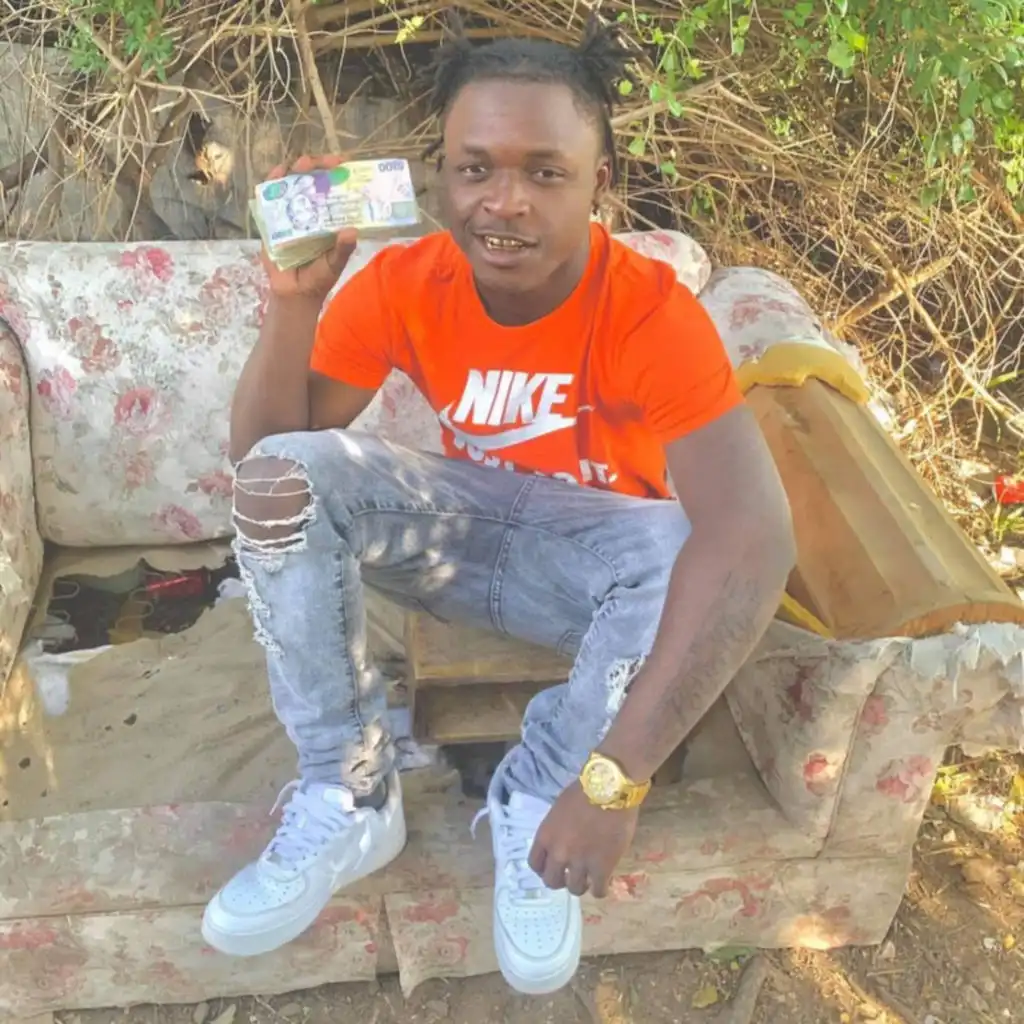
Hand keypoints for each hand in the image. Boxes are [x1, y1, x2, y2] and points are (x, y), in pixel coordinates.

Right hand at [259, 154, 357, 303]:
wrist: (294, 293)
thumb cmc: (318, 277)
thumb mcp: (335, 263)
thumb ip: (343, 249)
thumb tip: (352, 231)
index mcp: (327, 218)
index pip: (332, 189)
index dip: (336, 174)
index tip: (343, 163)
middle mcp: (309, 211)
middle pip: (310, 181)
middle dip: (317, 167)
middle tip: (326, 162)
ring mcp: (289, 213)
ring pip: (290, 185)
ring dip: (294, 171)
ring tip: (302, 165)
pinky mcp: (271, 220)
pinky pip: (269, 199)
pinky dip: (271, 184)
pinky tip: (276, 175)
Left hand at [528, 782, 637, 897]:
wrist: (609, 789)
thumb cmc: (584, 791)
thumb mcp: (560, 809)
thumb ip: (557, 829)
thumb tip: (562, 839)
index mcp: (545, 836)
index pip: (535, 864)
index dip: (543, 868)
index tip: (552, 867)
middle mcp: (558, 853)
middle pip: (551, 881)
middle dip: (561, 880)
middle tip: (571, 875)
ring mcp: (580, 863)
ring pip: (575, 889)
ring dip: (581, 885)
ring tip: (589, 878)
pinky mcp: (602, 868)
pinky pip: (598, 891)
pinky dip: (600, 889)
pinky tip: (603, 882)